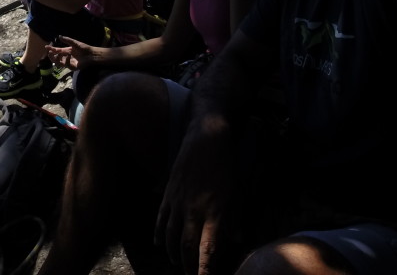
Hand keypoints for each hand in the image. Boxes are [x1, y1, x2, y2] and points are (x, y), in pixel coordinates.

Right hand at [46, 35, 99, 70]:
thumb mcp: (74, 43)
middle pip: (56, 58)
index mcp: (66, 51)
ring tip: (57, 54)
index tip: (46, 47)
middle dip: (52, 56)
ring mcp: (69, 63)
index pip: (57, 51)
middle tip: (50, 53)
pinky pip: (67, 65)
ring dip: (57, 59)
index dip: (51, 49)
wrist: (91, 54)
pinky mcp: (73, 67)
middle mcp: (66, 57)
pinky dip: (67, 60)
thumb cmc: (83, 48)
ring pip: (59, 63)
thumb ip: (67, 40)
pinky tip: (69, 55)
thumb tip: (59, 36)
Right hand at [157, 112, 243, 274]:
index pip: (207, 250)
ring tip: (178, 263)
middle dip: (188, 266)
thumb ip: (235, 218)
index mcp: (214, 211)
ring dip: (173, 253)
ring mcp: (178, 201)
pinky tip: (159, 245)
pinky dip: (159, 235)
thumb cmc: (226, 164)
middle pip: (186, 247)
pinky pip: (160, 219)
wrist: (206, 135)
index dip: (204, 270)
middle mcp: (193, 209)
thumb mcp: (237, 192)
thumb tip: (237, 239)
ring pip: (170, 236)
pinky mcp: (168, 192)